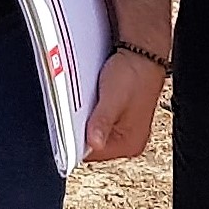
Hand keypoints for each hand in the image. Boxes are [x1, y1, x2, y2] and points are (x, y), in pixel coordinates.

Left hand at [83, 49, 166, 165]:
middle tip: (79, 108)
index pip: (91, 154)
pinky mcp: (119, 117)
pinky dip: (92, 112)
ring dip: (86, 120)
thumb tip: (93, 143)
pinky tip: (93, 99)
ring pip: (93, 131)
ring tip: (88, 102)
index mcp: (129, 143)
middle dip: (81, 128)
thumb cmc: (133, 74)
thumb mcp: (113, 98)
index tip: (65, 125)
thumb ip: (102, 121)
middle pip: (91, 144)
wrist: (142, 53)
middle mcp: (128, 141)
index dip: (75, 140)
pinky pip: (98, 121)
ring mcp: (124, 129)